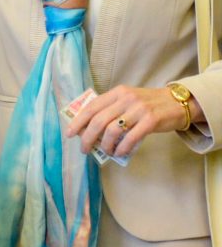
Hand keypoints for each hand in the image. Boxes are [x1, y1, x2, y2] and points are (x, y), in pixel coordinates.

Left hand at [65, 83, 203, 158]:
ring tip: (106, 152)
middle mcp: (126, 98)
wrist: (176, 102)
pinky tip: (119, 153)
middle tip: (84, 149)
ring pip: (113, 130)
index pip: (92, 106)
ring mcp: (139, 109)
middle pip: (99, 120)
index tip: (70, 133)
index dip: (79, 121)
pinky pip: (131, 138)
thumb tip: (90, 130)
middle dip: (87, 137)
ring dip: (105, 145)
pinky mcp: (151, 120)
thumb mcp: (128, 101)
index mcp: (117, 92)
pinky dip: (122, 148)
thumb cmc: (148, 104)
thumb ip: (112, 110)